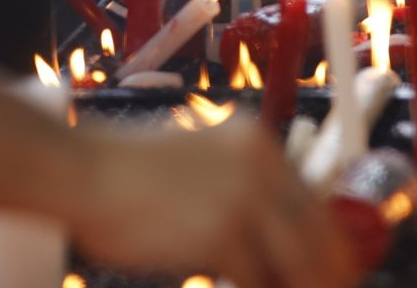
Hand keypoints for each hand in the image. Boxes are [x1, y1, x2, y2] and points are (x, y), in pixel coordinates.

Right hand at [67, 118, 355, 287]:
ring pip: (299, 260)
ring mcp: (245, 198)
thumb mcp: (199, 157)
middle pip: (320, 232)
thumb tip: (274, 230)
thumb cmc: (124, 171)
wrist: (80, 170)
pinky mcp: (222, 234)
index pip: (315, 200)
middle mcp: (262, 164)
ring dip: (298, 285)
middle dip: (328, 272)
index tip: (336, 269)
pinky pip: (259, 279)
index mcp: (258, 143)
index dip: (331, 242)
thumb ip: (241, 184)